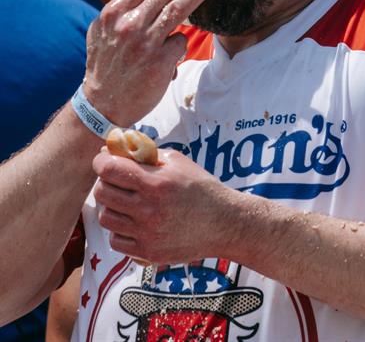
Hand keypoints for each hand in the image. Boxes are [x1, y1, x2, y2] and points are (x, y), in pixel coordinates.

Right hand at [80, 0, 223, 126]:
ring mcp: (144, 43)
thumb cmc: (108, 64)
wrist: (103, 104)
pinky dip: (183, 41)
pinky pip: (180, 42)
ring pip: (180, 8)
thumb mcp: (104, 30)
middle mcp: (128, 24)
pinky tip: (185, 41)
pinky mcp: (158, 63)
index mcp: (113, 12)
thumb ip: (125, 9)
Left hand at [93, 149, 235, 263]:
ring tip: (126, 202)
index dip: (101, 161)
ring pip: (106, 217)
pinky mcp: (147, 252)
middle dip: (105, 182)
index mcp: (156, 183)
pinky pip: (115, 240)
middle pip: (102, 193)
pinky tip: (135, 222)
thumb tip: (116, 151)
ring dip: (112, 206)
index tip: (104, 160)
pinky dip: (120, 230)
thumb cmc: (202, 189)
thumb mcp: (179, 162)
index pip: (109, 169)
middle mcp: (148, 209)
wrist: (224, 223)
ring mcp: (146, 233)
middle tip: (117, 180)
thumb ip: (147, 155)